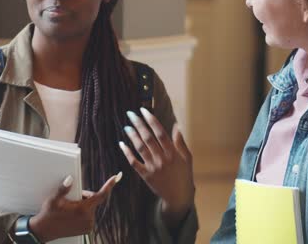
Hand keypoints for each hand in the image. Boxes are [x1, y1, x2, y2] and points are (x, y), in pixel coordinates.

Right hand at [28, 173, 120, 241]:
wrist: (44, 231)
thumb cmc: (49, 214)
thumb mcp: (54, 199)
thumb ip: (64, 188)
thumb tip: (70, 178)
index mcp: (82, 210)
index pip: (100, 195)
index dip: (109, 185)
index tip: (117, 176)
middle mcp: (88, 219)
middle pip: (93, 200)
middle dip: (85, 197)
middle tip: (71, 198)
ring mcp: (89, 226)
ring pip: (91, 208)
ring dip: (84, 205)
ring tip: (69, 208)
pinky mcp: (87, 230)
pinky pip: (89, 216)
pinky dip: (83, 212)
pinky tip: (72, 215)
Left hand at [120, 107, 194, 228]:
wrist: (178, 196)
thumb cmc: (184, 175)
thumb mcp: (187, 158)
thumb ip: (180, 142)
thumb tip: (176, 125)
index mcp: (173, 153)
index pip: (160, 133)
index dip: (151, 120)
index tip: (143, 110)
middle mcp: (162, 159)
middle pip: (148, 138)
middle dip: (139, 124)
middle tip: (130, 114)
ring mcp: (153, 167)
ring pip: (140, 148)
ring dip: (132, 136)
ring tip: (126, 126)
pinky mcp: (145, 175)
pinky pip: (134, 162)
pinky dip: (127, 153)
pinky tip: (121, 144)